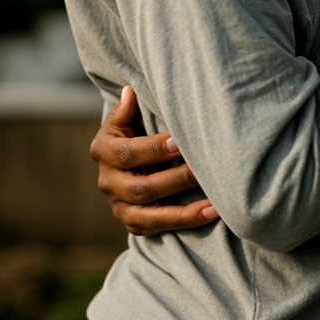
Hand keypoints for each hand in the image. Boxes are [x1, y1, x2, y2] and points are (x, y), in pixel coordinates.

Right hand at [91, 85, 217, 235]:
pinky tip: (213, 213)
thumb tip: (130, 91)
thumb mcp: (125, 119)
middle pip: (141, 188)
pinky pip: (159, 228)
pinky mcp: (134, 224)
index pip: (127, 153)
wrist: (123, 165)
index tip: (180, 141)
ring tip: (216, 202)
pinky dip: (187, 222)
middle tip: (205, 168)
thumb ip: (127, 109)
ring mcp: (119, 207)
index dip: (153, 149)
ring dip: (185, 211)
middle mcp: (108, 183)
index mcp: (103, 151)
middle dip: (176, 179)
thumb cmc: (132, 133)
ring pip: (150, 215)